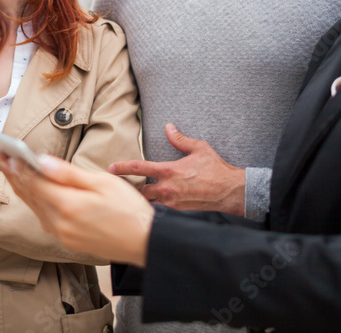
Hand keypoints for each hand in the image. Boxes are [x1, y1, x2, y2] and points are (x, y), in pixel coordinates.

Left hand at [0, 153, 153, 266]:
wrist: (144, 242)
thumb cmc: (128, 208)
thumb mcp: (102, 182)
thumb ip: (68, 173)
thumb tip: (42, 161)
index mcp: (68, 205)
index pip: (33, 182)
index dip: (17, 166)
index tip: (5, 152)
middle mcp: (60, 223)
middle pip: (29, 195)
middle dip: (14, 175)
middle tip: (1, 157)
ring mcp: (62, 234)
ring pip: (34, 208)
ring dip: (22, 188)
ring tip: (12, 171)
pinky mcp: (67, 241)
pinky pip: (44, 218)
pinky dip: (35, 202)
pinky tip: (33, 192)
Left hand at [109, 124, 245, 215]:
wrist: (230, 191)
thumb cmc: (215, 168)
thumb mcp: (199, 148)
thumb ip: (180, 139)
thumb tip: (168, 128)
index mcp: (169, 171)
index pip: (139, 168)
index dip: (122, 167)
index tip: (110, 168)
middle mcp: (167, 188)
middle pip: (140, 190)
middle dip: (135, 188)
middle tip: (129, 186)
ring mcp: (172, 203)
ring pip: (149, 203)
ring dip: (145, 199)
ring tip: (142, 196)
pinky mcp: (178, 212)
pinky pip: (161, 211)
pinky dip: (156, 208)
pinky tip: (156, 206)